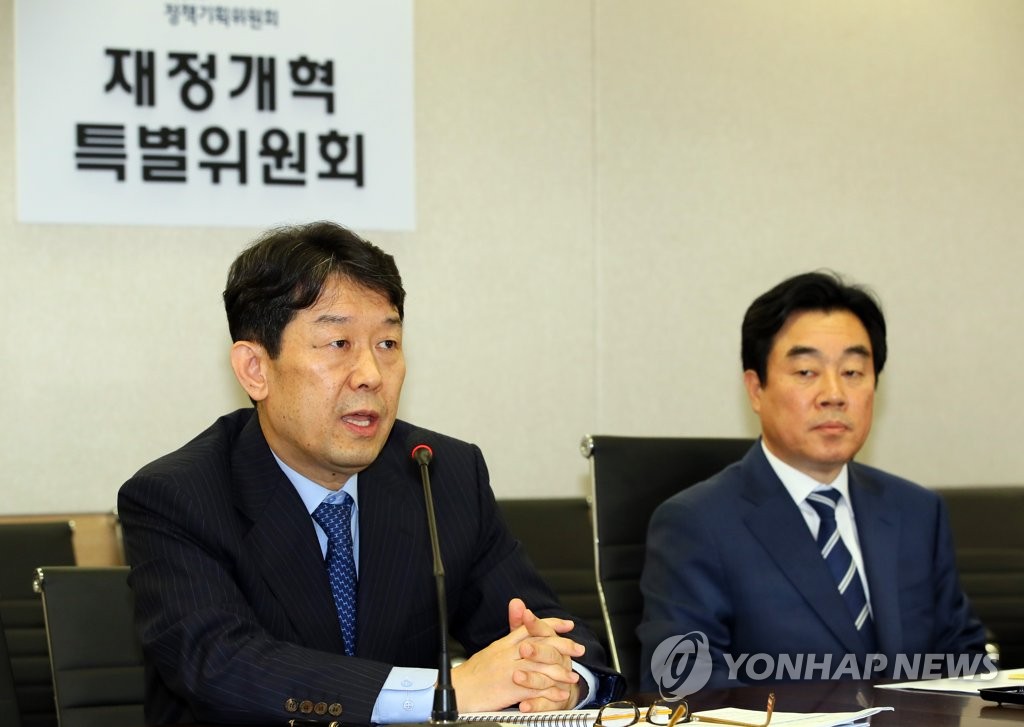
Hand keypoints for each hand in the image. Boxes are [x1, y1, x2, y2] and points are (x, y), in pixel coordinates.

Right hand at [450, 599, 584, 712]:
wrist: (458, 690)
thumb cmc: (473, 673)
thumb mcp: (491, 649)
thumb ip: (509, 635)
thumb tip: (517, 613)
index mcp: (504, 644)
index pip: (530, 628)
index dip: (550, 624)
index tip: (567, 625)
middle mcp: (507, 654)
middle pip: (539, 644)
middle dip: (562, 645)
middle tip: (578, 648)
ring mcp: (508, 670)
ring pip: (539, 666)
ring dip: (559, 671)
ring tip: (573, 676)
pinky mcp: (508, 688)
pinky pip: (533, 688)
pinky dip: (549, 692)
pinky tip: (560, 694)